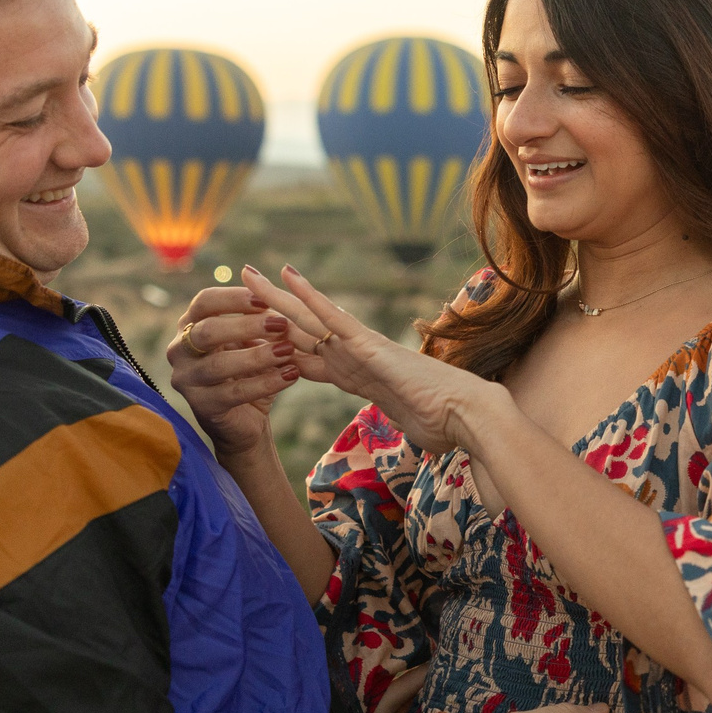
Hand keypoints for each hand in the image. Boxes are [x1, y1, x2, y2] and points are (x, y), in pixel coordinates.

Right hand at [166, 283, 299, 459]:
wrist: (246, 421)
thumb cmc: (250, 372)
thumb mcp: (254, 341)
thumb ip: (260, 319)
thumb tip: (274, 290)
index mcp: (190, 326)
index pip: (204, 302)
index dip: (234, 298)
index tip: (266, 299)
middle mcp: (180, 350)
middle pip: (207, 331)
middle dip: (246, 325)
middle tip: (281, 324)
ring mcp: (186, 380)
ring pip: (219, 365)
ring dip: (258, 356)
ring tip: (289, 351)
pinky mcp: (201, 407)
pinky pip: (233, 393)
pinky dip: (265, 383)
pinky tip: (290, 375)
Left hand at [242, 265, 495, 453]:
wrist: (469, 417)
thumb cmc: (448, 425)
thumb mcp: (408, 427)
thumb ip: (404, 425)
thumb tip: (422, 439)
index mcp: (359, 377)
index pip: (309, 358)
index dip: (280, 344)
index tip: (254, 333)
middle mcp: (355, 357)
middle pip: (301, 331)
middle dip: (269, 311)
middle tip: (243, 284)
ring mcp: (362, 349)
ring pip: (309, 319)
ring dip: (276, 297)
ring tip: (248, 273)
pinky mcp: (370, 347)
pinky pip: (333, 318)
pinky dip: (309, 296)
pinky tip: (287, 276)